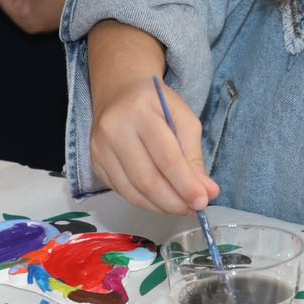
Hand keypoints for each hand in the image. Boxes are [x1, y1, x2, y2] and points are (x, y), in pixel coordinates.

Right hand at [88, 40, 220, 214]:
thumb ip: (194, 155)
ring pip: (132, 191)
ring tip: (181, 208)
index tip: (203, 201)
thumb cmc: (156, 104)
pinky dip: (145, 203)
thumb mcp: (183, 117)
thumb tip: (207, 191)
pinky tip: (161, 202)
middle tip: (194, 209)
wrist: (120, 93)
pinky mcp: (96, 163)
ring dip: (161, 206)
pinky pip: (122, 192)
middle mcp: (114, 129)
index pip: (165, 156)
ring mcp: (100, 148)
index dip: (185, 184)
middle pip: (146, 178)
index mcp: (141, 111)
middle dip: (174, 201)